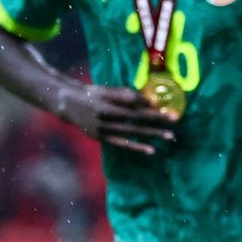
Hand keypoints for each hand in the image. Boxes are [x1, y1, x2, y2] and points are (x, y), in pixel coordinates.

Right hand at [56, 82, 178, 154]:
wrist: (67, 104)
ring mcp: (103, 130)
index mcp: (108, 103)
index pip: (135, 108)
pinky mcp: (101, 138)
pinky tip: (151, 150)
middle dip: (157, 123)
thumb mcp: (106, 90)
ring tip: (169, 137)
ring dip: (152, 136)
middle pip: (136, 121)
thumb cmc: (92, 94)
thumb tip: (147, 100)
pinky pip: (122, 144)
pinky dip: (137, 147)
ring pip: (132, 133)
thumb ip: (125, 95)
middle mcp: (106, 118)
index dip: (153, 111)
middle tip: (174, 124)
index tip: (169, 112)